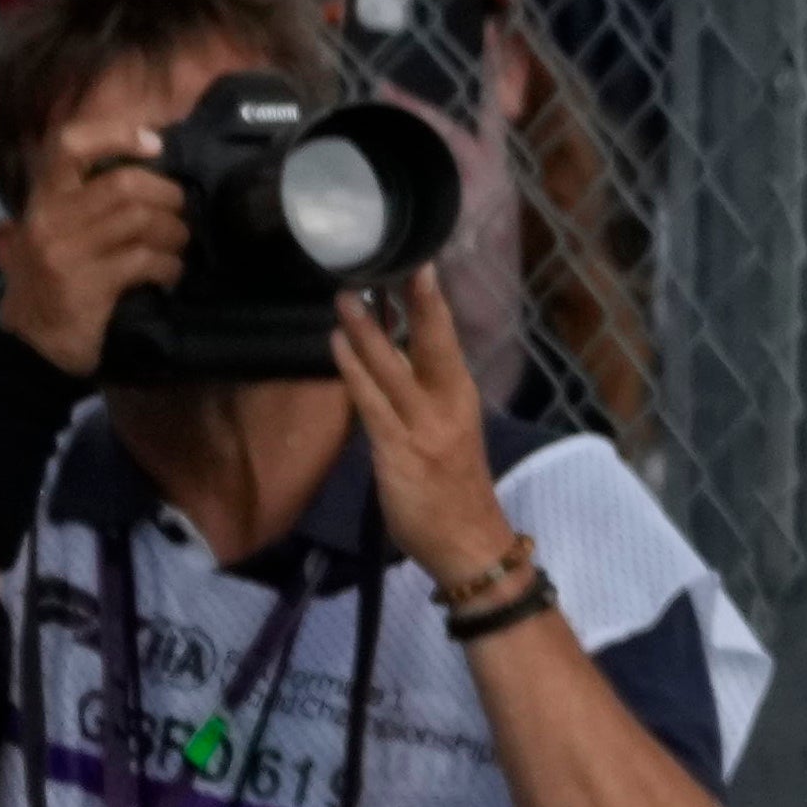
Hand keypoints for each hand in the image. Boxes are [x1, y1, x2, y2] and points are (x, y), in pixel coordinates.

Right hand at [0, 132, 193, 377]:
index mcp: (41, 200)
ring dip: (174, 233)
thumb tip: (139, 164)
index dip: (116, 135)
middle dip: (168, 196)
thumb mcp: (49, 236)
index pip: (70, 145)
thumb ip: (76, 202)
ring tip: (179, 247)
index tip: (154, 144)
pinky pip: (144, 260)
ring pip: (141, 220)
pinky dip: (169, 266)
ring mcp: (66, 252)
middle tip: (182, 214)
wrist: (30, 347)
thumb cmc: (48, 286)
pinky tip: (170, 275)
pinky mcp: (87, 285)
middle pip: (125, 184)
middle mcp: (49, 219)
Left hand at [322, 273, 515, 576]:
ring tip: (344, 297)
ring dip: (366, 330)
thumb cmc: (456, 492)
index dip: (433, 302)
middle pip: (430, 343)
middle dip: (413, 302)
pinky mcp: (399, 451)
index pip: (446, 340)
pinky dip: (354, 370)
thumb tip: (387, 365)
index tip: (420, 263)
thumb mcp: (447, 434)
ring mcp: (424, 427)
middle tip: (388, 262)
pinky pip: (372, 402)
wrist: (469, 544)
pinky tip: (337, 346)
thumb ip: (421, 401)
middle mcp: (448, 404)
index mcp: (462, 397)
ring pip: (393, 368)